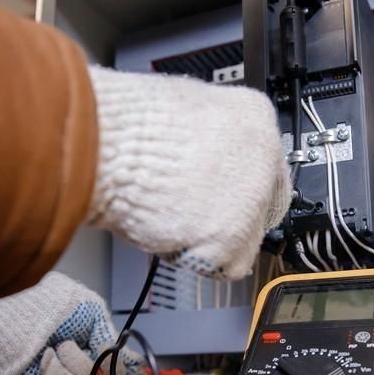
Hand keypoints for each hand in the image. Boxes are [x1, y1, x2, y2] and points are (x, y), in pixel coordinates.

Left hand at [0, 272, 142, 374]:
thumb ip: (110, 336)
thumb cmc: (47, 304)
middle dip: (96, 362)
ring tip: (56, 348)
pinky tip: (47, 360)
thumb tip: (130, 363)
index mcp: (100, 351)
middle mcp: (88, 374)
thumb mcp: (90, 310)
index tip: (133, 369)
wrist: (11, 311)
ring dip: (74, 364)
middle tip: (72, 343)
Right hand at [86, 66, 290, 280]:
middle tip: (192, 215)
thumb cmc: (127, 125)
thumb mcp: (182, 109)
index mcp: (253, 116)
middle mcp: (263, 157)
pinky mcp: (232, 236)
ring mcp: (251, 199)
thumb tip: (204, 151)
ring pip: (244, 242)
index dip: (238, 189)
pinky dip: (198, 259)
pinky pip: (224, 265)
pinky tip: (173, 233)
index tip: (226, 199)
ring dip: (210, 242)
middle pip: (258, 208)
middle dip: (225, 218)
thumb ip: (207, 135)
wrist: (107, 147)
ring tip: (173, 219)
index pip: (266, 166)